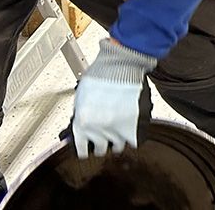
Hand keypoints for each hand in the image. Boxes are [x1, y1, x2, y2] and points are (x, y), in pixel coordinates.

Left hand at [71, 39, 156, 157]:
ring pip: (117, 146)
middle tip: (103, 136)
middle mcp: (99, 129)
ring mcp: (118, 128)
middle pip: (100, 149)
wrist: (121, 64)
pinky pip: (134, 141)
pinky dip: (132, 136)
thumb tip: (80, 127)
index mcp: (82, 123)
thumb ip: (80, 116)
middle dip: (101, 143)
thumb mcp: (81, 97)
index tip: (87, 149)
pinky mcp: (134, 125)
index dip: (84, 149)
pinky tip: (129, 130)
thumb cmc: (101, 74)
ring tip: (117, 131)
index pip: (81, 149)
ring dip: (116, 140)